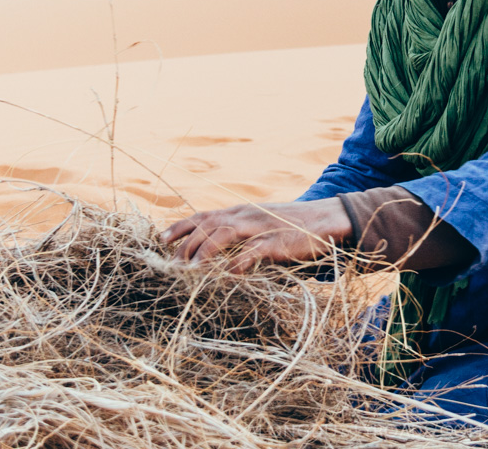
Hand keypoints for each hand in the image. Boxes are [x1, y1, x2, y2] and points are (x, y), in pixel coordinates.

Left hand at [158, 199, 353, 273]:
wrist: (327, 220)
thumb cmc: (292, 226)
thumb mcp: (262, 224)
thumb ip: (241, 234)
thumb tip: (217, 252)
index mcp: (240, 212)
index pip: (203, 215)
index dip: (180, 226)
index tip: (160, 238)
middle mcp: (246, 216)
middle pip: (208, 224)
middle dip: (186, 243)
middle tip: (172, 263)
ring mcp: (261, 228)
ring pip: (224, 233)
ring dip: (205, 251)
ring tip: (192, 270)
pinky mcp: (278, 242)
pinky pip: (253, 251)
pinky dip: (239, 262)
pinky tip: (229, 275)